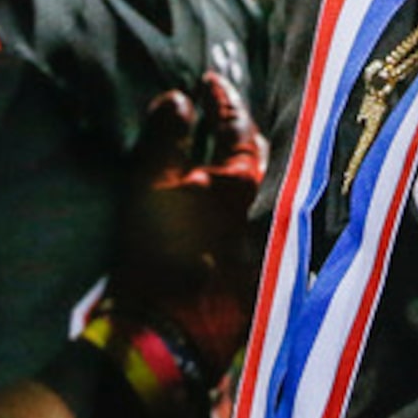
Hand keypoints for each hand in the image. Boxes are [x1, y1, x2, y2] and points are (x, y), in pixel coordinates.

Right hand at [111, 71, 266, 381]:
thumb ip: (166, 136)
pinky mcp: (255, 271)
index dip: (222, 100)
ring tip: (216, 151)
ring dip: (240, 168)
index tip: (208, 82)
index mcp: (245, 181)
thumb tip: (179, 97)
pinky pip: (251, 220)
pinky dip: (237, 202)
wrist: (166, 334)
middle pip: (258, 158)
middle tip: (217, 114)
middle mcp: (267, 207)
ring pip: (259, 189)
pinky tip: (218, 200)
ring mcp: (264, 241)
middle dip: (239, 133)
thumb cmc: (156, 254)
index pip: (238, 126)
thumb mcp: (150, 186)